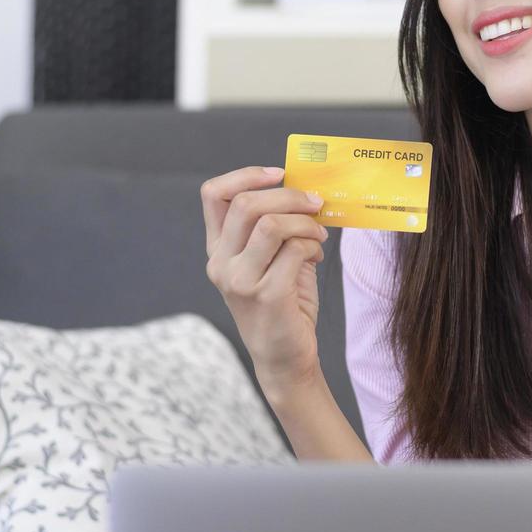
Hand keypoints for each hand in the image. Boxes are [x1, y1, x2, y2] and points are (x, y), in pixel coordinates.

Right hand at [202, 165, 328, 404]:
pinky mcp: (266, 295)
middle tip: (315, 203)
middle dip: (289, 196)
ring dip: (305, 223)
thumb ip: (276, 226)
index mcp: (218, 248)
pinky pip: (294, 250)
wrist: (286, 357)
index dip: (247, 175)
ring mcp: (239, 281)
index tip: (279, 174)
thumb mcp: (272, 259)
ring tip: (318, 237)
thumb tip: (304, 190)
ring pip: (272, 224)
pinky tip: (317, 257)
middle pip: (246, 204)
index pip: (213, 194)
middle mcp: (221, 263)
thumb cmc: (283, 303)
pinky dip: (313, 246)